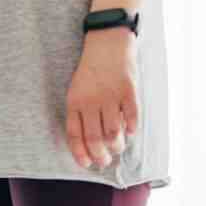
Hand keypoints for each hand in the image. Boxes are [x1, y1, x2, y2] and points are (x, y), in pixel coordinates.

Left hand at [65, 28, 138, 169]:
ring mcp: (110, 96)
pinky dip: (131, 127)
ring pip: (113, 131)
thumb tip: (91, 141)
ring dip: (116, 145)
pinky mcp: (128, 89)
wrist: (106, 41)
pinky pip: (131, 115)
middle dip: (100, 155)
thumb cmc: (90, 71)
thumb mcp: (76, 91)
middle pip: (94, 138)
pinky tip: (130, 132)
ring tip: (118, 148)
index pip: (75, 135)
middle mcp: (91, 101)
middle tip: (105, 161)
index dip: (81, 153)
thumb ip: (81, 114)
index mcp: (74, 103)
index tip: (87, 164)